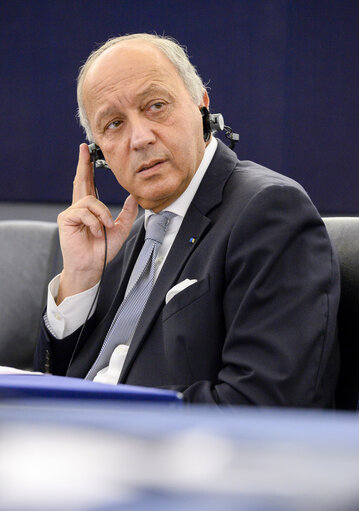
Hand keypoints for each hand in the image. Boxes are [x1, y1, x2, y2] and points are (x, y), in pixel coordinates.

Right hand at [57, 143, 137, 302]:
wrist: (92, 267)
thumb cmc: (103, 250)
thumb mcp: (121, 229)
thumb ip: (127, 213)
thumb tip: (134, 197)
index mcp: (91, 209)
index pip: (89, 183)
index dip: (87, 167)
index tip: (86, 152)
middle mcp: (79, 207)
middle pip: (81, 180)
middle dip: (83, 164)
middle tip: (84, 149)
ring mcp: (71, 213)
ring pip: (91, 201)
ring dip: (102, 215)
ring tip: (105, 229)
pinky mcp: (67, 219)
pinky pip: (84, 212)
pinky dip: (95, 223)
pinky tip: (96, 233)